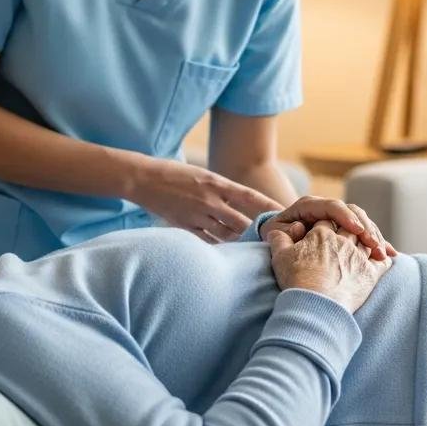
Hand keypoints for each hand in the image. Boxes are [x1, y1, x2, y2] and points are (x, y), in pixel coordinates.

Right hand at [130, 157, 280, 242]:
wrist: (143, 179)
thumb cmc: (174, 173)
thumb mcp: (202, 175)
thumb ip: (222, 189)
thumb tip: (243, 202)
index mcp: (216, 182)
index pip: (249, 196)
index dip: (268, 206)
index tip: (283, 213)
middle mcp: (209, 200)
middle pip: (241, 221)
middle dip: (258, 230)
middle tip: (273, 238)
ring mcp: (197, 215)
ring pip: (226, 234)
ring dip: (241, 241)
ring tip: (255, 249)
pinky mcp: (185, 227)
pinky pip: (208, 241)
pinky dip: (221, 246)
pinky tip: (230, 251)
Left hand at [260, 196, 397, 261]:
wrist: (282, 237)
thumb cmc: (277, 237)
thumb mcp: (276, 233)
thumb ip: (286, 231)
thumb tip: (300, 228)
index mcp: (309, 206)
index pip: (330, 206)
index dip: (345, 216)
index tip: (357, 231)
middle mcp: (327, 210)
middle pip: (353, 212)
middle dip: (366, 228)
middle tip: (375, 246)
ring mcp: (340, 219)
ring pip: (363, 223)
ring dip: (376, 238)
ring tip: (384, 255)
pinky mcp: (348, 232)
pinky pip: (366, 236)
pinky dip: (378, 244)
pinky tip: (390, 255)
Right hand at [267, 219, 392, 312]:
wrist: (314, 306)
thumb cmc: (296, 282)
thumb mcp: (279, 257)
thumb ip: (278, 239)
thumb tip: (275, 231)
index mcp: (321, 234)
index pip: (326, 221)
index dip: (325, 225)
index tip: (322, 232)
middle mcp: (343, 241)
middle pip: (350, 228)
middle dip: (351, 228)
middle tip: (351, 234)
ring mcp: (358, 257)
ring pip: (368, 242)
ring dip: (369, 241)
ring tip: (370, 246)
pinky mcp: (371, 274)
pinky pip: (383, 261)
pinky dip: (384, 257)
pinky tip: (384, 257)